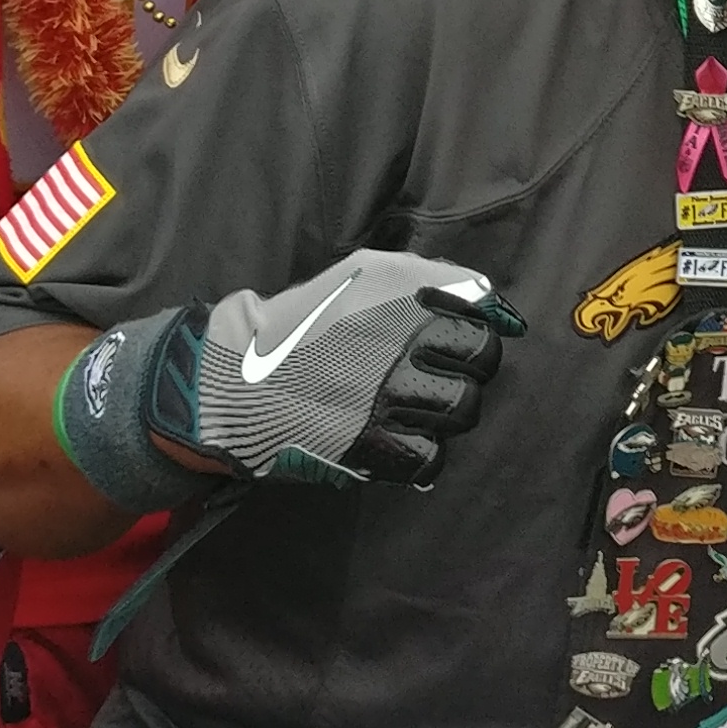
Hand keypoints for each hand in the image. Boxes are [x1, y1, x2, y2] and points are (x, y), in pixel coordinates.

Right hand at [72, 251, 526, 494]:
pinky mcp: (374, 445)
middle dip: (465, 374)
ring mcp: (389, 396)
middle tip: (433, 378)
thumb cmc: (304, 322)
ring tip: (412, 408)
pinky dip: (421, 451)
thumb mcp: (365, 272)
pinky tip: (395, 438)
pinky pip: (432, 455)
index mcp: (405, 298)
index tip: (452, 347)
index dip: (474, 337)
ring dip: (445, 413)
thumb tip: (491, 298)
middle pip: (481, 367)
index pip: (484, 323)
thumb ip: (432, 277)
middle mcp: (403, 343)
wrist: (236, 381)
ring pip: (462, 411)